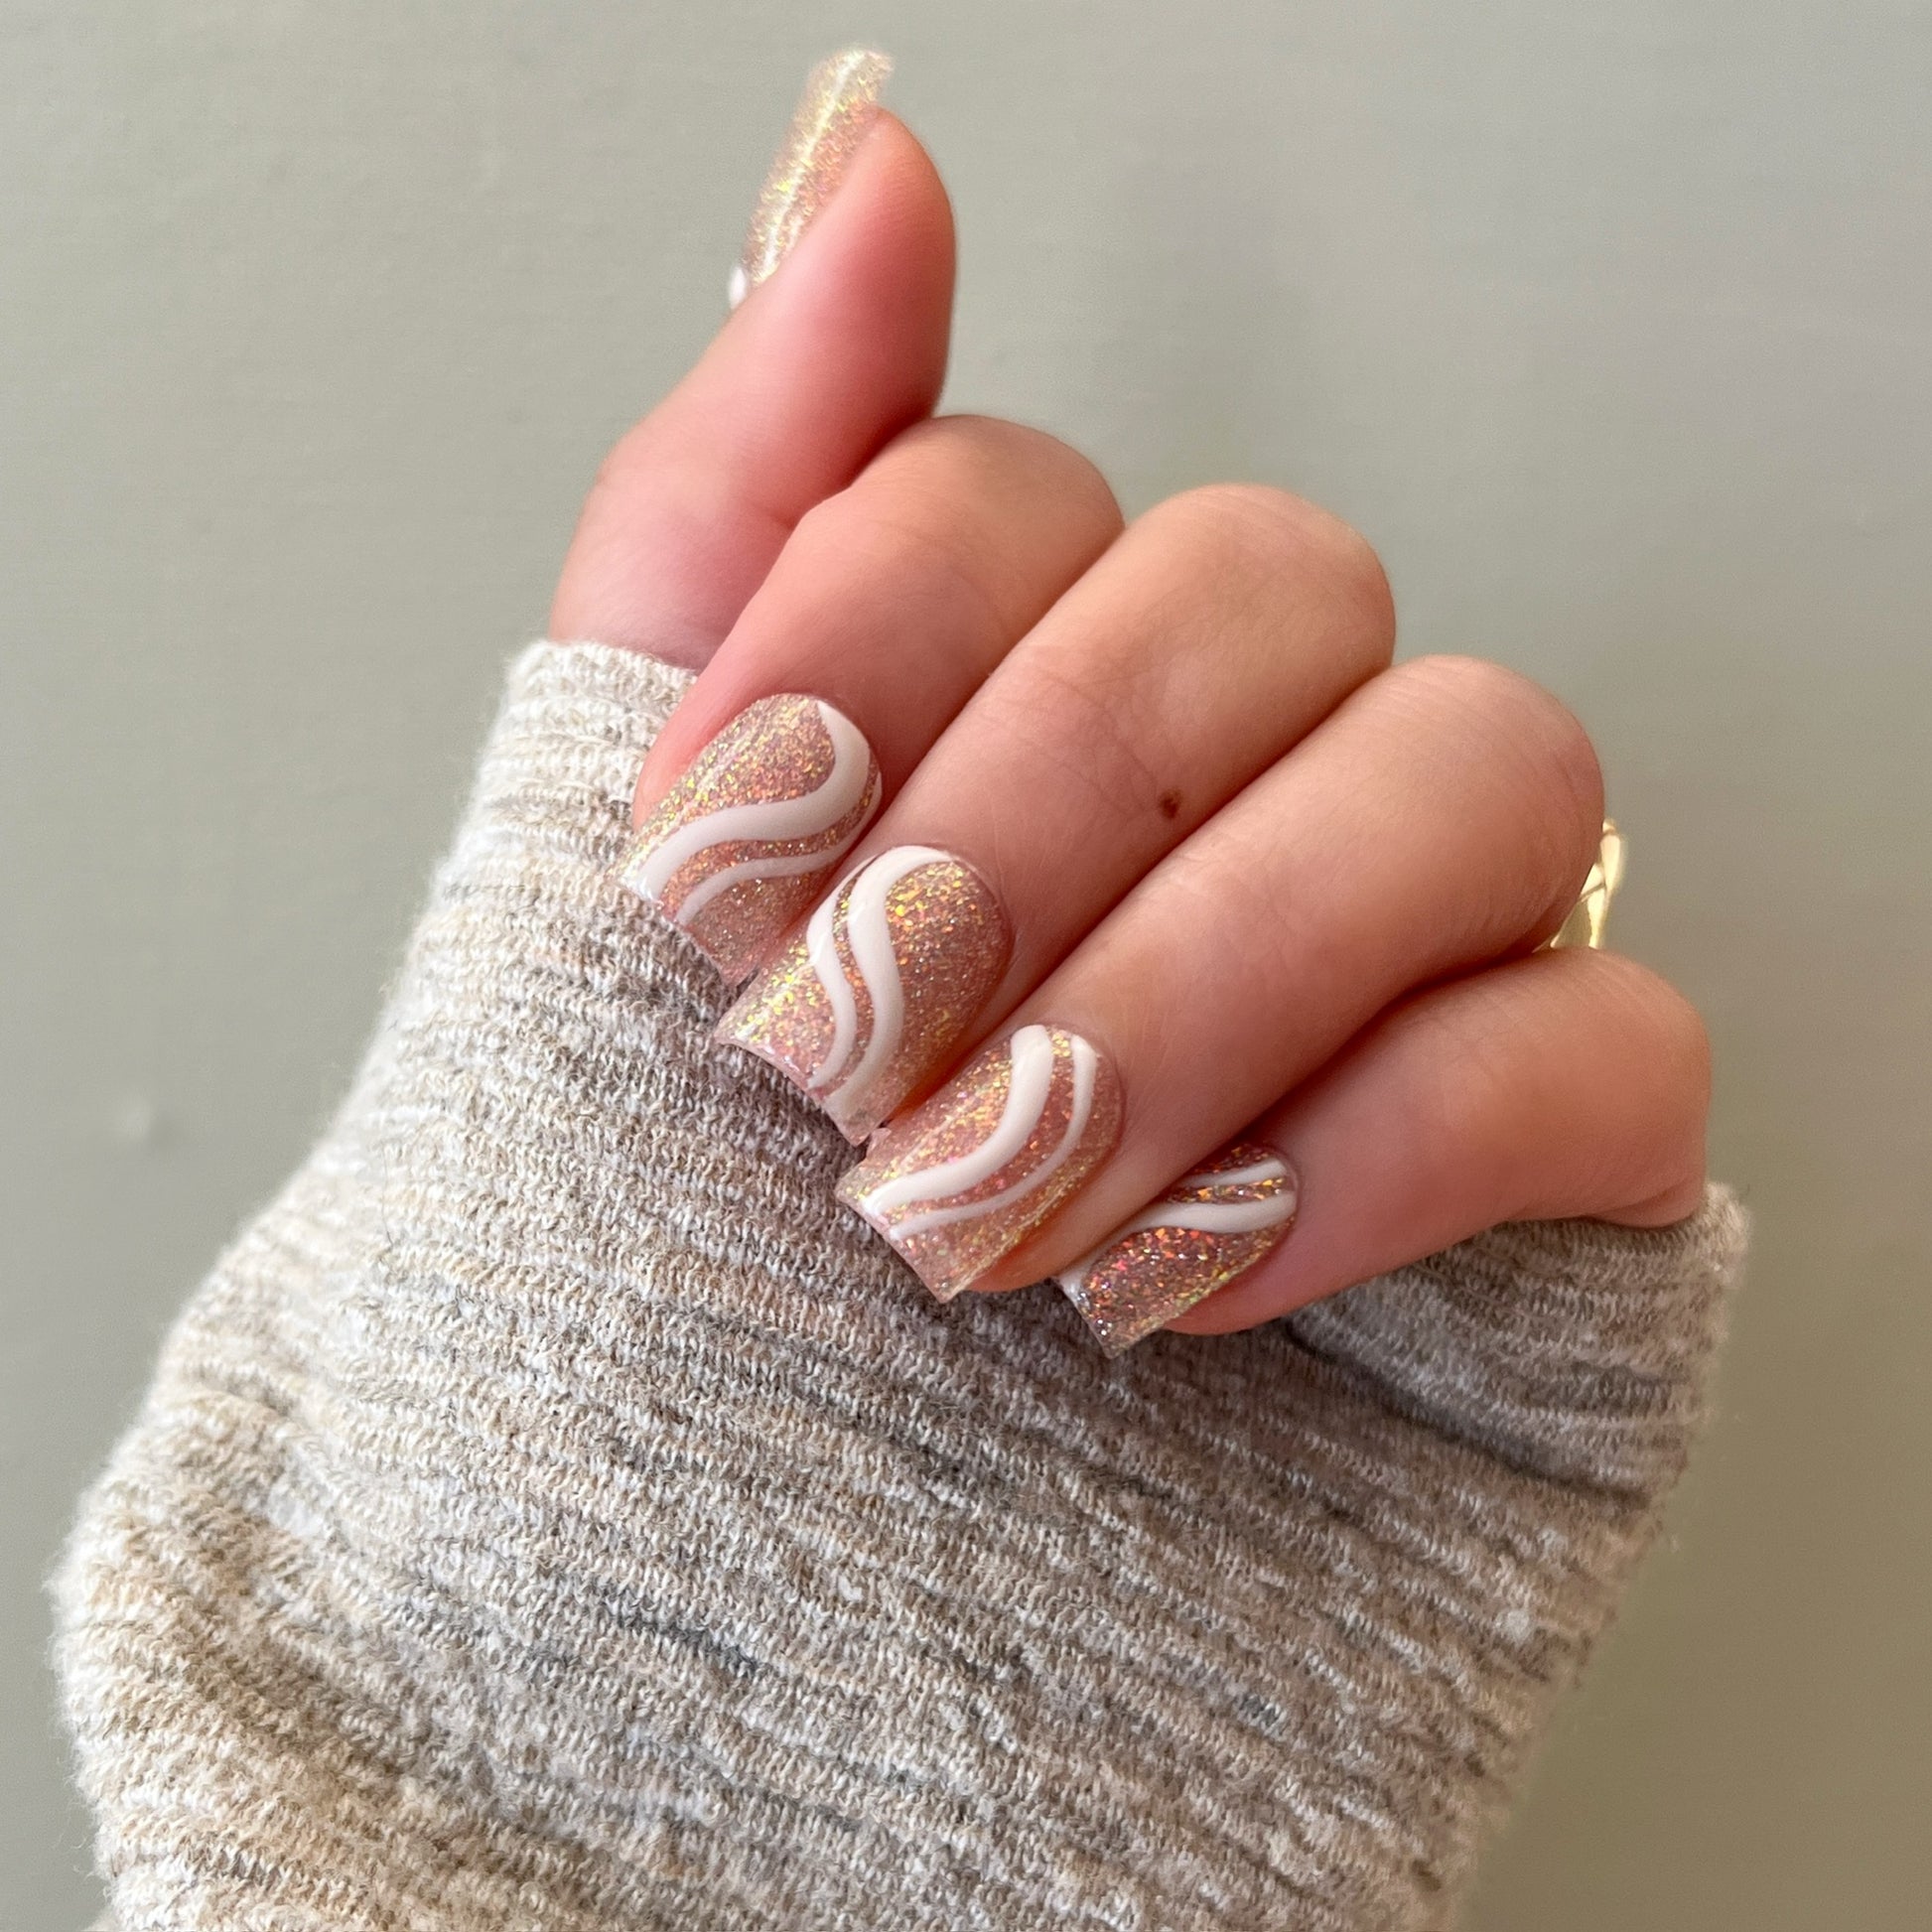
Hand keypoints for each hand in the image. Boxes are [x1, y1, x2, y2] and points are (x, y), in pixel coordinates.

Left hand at [552, 78, 1708, 1353]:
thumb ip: (729, 512)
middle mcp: (1231, 803)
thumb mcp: (607, 881)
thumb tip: (867, 154)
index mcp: (1011, 715)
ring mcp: (1413, 974)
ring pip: (1479, 770)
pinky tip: (1174, 1275)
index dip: (867, 621)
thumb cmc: (666, 1287)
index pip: (1026, 489)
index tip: (707, 852)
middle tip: (841, 1046)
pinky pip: (1609, 1051)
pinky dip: (1382, 1143)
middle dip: (1037, 805)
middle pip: (1274, 585)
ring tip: (979, 1193)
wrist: (727, 1658)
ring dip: (1202, 973)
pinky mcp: (1552, 1181)